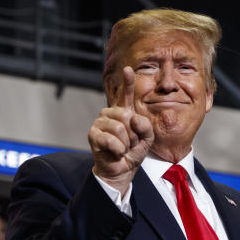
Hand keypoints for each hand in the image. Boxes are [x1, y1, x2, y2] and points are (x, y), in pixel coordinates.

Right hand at [88, 66, 153, 194]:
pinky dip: (118, 149)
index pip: (126, 94)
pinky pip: (111, 139)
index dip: (128, 82)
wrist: (121, 170)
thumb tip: (133, 118)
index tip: (128, 69)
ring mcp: (100, 122)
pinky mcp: (93, 134)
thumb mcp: (147, 138)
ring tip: (122, 148)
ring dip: (125, 143)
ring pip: (119, 128)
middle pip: (127, 115)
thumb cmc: (133, 152)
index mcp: (124, 112)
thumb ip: (146, 126)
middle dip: (133, 134)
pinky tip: (115, 152)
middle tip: (129, 144)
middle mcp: (110, 113)